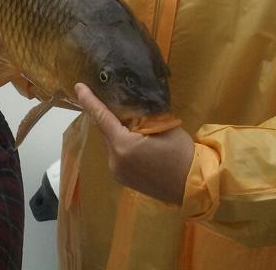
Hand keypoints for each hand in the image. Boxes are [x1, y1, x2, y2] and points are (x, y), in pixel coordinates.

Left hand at [75, 83, 193, 204]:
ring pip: (110, 143)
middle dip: (110, 118)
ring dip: (117, 133)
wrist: (195, 187)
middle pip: (105, 131)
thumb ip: (141, 117)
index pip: (102, 117)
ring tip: (136, 128)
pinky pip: (116, 155)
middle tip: (122, 107)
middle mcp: (115, 160)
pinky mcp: (122, 180)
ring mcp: (117, 172)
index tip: (79, 87)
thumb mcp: (164, 127)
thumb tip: (128, 109)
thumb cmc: (183, 154)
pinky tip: (137, 144)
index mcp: (124, 145)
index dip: (89, 101)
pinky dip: (121, 146)